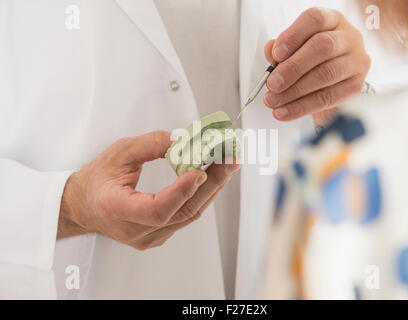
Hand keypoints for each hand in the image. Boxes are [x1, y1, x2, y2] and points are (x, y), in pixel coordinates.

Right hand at [58, 131, 239, 249]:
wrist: (84, 205)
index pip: (156, 210)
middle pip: (182, 212)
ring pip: (189, 215)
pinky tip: (213, 178)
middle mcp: (134, 230)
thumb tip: (182, 140)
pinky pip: (186, 217)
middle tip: (230, 159)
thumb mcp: (119, 152)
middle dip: (211, 183)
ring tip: (228, 164)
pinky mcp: (158, 236)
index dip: (181, 192)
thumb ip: (150, 145)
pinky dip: (202, 196)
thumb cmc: (97, 180)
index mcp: (117, 210)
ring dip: (212, 188)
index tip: (200, 171)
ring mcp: (148, 237)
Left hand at [263, 7, 370, 124]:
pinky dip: (302, 107)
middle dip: (293, 68)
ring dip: (294, 91)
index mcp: (332, 21)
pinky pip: (327, 98)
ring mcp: (356, 61)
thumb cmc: (311, 61)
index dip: (293, 35)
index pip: (315, 19)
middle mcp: (348, 37)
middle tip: (272, 84)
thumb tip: (270, 50)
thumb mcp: (294, 50)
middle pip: (322, 47)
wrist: (332, 84)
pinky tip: (284, 111)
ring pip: (325, 75)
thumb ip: (281, 49)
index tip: (276, 54)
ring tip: (273, 101)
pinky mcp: (356, 86)